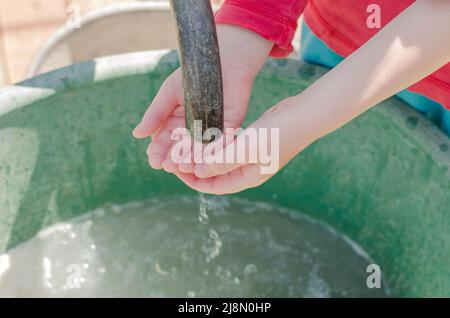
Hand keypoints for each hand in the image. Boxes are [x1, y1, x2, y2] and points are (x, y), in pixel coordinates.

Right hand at [132, 24, 273, 173]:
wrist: (221, 60)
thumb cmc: (192, 75)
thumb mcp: (169, 94)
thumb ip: (155, 114)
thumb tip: (136, 134)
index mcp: (175, 124)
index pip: (164, 143)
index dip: (159, 153)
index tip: (154, 161)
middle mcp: (192, 131)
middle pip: (181, 151)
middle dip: (174, 159)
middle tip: (169, 167)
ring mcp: (210, 131)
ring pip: (200, 150)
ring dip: (192, 159)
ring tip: (185, 166)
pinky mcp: (229, 127)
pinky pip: (221, 142)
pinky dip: (214, 150)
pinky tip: (207, 157)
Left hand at [174, 96, 316, 194]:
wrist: (303, 116)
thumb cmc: (278, 134)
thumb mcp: (246, 149)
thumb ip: (222, 161)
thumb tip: (198, 172)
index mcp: (248, 177)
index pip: (214, 186)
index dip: (193, 181)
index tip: (176, 170)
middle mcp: (249, 170)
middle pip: (215, 175)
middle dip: (195, 168)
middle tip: (176, 158)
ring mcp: (252, 156)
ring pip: (220, 160)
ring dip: (203, 155)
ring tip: (186, 148)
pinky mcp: (253, 142)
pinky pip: (228, 148)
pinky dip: (215, 144)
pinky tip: (204, 135)